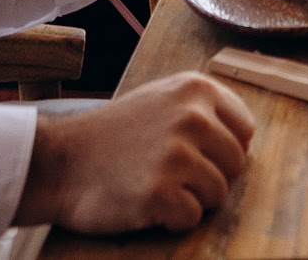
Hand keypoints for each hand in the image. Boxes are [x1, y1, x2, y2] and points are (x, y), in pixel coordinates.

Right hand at [17, 72, 255, 233]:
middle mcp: (192, 116)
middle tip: (167, 173)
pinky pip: (191, 218)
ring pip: (218, 194)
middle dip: (207, 177)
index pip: (245, 130)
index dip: (221, 151)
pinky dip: (170, 219)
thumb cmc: (115, 136)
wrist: (59, 163)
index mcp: (196, 89)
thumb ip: (205, 110)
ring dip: (189, 199)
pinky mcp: (160, 192)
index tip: (191, 154)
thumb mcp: (162, 100)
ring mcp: (176, 154)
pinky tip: (144, 202)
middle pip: (236, 165)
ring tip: (154, 184)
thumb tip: (247, 139)